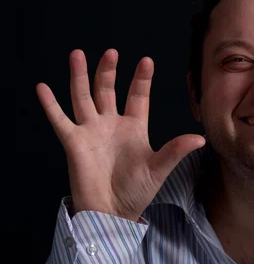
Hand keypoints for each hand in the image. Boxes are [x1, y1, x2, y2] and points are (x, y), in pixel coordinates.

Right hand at [37, 49, 205, 220]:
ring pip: (83, 97)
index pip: (137, 96)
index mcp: (134, 127)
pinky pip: (60, 120)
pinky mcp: (74, 142)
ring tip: (77, 54)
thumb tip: (201, 138)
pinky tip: (42, 87)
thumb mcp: (159, 168)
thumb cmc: (137, 191)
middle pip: (107, 90)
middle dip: (108, 71)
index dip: (141, 79)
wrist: (113, 212)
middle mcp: (111, 124)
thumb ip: (176, 150)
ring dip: (79, 76)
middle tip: (111, 52)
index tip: (146, 60)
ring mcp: (91, 131)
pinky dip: (50, 104)